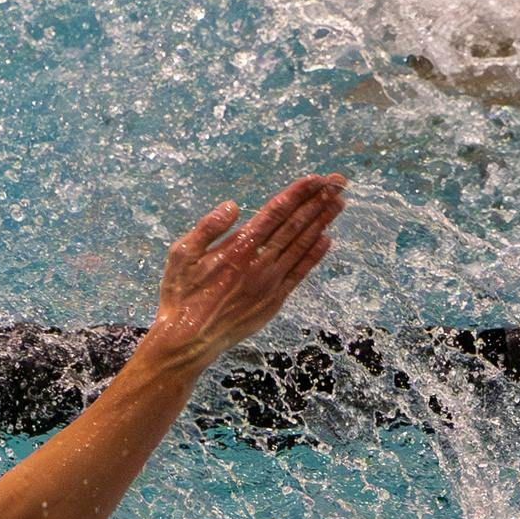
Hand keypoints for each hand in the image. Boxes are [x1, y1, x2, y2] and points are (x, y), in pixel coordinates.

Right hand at [148, 173, 342, 369]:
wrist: (189, 339)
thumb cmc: (181, 295)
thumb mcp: (181, 255)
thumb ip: (207, 227)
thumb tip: (232, 206)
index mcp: (237, 247)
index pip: (275, 212)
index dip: (297, 193)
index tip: (316, 179)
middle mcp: (259, 262)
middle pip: (295, 225)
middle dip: (318, 201)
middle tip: (338, 183)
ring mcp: (270, 282)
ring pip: (302, 245)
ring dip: (321, 222)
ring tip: (338, 204)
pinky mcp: (274, 300)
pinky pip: (300, 273)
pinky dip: (314, 255)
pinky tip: (326, 240)